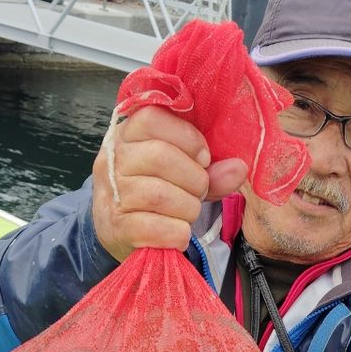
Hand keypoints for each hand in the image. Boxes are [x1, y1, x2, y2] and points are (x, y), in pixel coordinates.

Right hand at [92, 106, 247, 261]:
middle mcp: (113, 160)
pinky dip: (177, 232)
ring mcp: (112, 194)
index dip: (187, 137)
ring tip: (189, 211)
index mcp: (127, 135)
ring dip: (188, 207)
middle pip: (159, 156)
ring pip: (159, 194)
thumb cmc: (155, 191)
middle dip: (193, 178)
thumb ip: (210, 169)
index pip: (152, 119)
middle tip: (199, 190)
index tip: (203, 158)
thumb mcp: (182, 172)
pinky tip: (180, 232)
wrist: (119, 230)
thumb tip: (238, 168)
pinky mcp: (117, 227)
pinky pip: (155, 227)